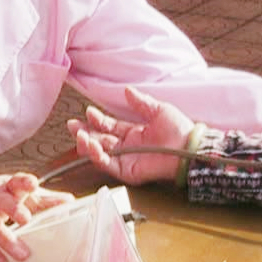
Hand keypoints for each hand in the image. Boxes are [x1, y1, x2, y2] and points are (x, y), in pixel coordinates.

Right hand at [0, 173, 73, 261]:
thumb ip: (42, 198)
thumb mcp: (16, 192)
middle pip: (3, 203)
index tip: (33, 184)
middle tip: (26, 219)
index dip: (24, 182)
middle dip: (14, 210)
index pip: (16, 181)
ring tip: (23, 254)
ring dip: (8, 241)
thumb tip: (69, 202)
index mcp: (7, 187)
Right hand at [67, 86, 195, 184]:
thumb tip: (126, 90)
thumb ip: (140, 102)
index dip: (98, 120)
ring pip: (101, 153)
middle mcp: (128, 147)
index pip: (109, 127)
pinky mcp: (128, 172)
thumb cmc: (180, 130)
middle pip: (100, 140)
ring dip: (87, 144)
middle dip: (84, 133)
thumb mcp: (158, 110)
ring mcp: (127, 160)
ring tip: (79, 135)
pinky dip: (97, 157)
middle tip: (72, 125)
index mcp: (134, 133)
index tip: (88, 112)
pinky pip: (108, 165)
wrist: (189, 148)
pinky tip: (91, 146)